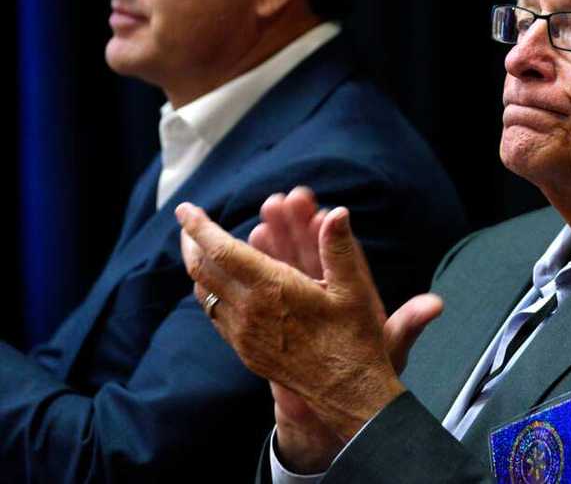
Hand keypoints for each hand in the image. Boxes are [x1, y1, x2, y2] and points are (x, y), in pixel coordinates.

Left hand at [177, 202, 443, 465]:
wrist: (344, 391)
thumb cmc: (352, 338)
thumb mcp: (353, 289)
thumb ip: (339, 248)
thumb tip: (338, 212)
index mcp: (272, 288)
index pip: (221, 251)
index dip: (200, 227)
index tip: (186, 209)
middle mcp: (249, 310)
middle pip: (202, 270)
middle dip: (190, 242)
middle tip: (188, 224)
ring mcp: (243, 333)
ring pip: (203, 294)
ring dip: (197, 267)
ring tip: (199, 249)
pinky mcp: (244, 350)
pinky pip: (215, 315)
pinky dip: (209, 292)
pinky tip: (218, 286)